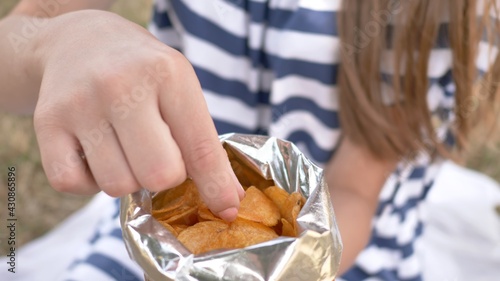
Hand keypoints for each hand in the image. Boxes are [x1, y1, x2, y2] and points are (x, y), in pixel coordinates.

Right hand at [31, 10, 243, 220]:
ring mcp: (79, 104)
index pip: (199, 147)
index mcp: (167, 74)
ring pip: (117, 185)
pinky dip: (90, 182)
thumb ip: (201, 142)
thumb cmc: (141, 72)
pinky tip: (97, 154)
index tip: (227, 208)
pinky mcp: (46, 123)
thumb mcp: (179, 88)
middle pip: (159, 175)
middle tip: (158, 153)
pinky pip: (74, 185)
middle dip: (166, 176)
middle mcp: (120, 86)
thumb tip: (227, 200)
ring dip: (128, 177)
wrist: (80, 42)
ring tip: (125, 147)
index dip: (216, 186)